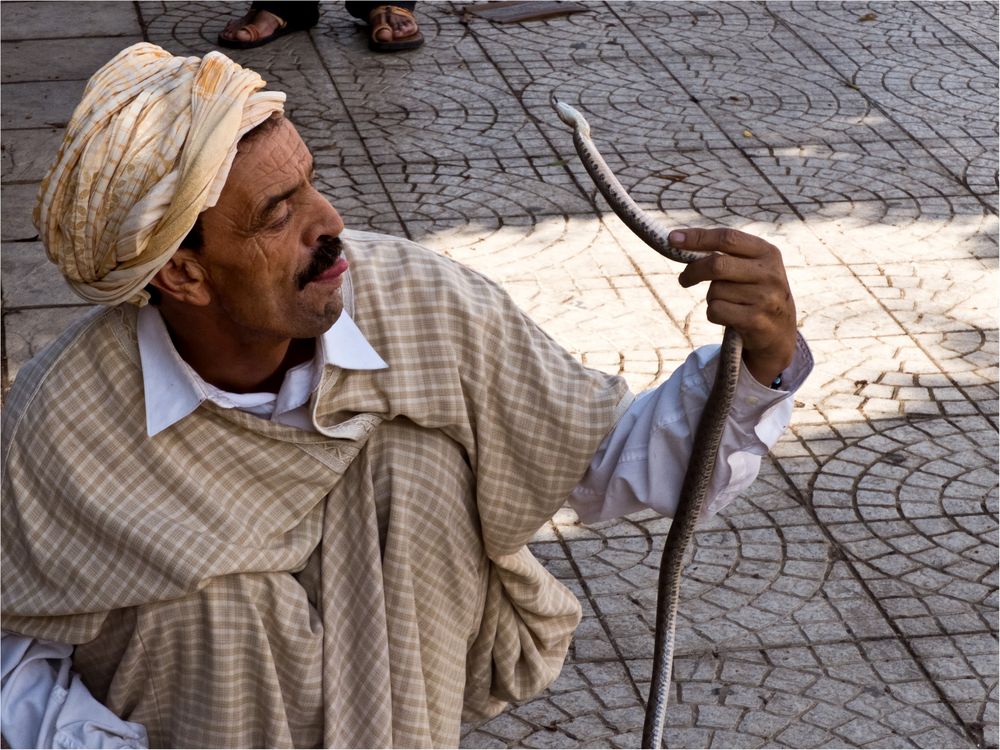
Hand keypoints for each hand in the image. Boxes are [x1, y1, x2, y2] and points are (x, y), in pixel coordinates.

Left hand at [671, 227, 796, 385]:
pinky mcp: (756, 321)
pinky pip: (716, 311)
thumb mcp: (751, 269)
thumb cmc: (755, 295)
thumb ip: (725, 255)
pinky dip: (714, 314)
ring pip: (715, 291)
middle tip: (684, 279)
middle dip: (693, 271)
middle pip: (717, 264)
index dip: (697, 237)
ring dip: (712, 298)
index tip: (673, 239)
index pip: (727, 238)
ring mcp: (765, 298)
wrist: (780, 334)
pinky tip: (729, 317)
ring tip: (728, 304)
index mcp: (767, 253)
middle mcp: (769, 273)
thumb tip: (680, 243)